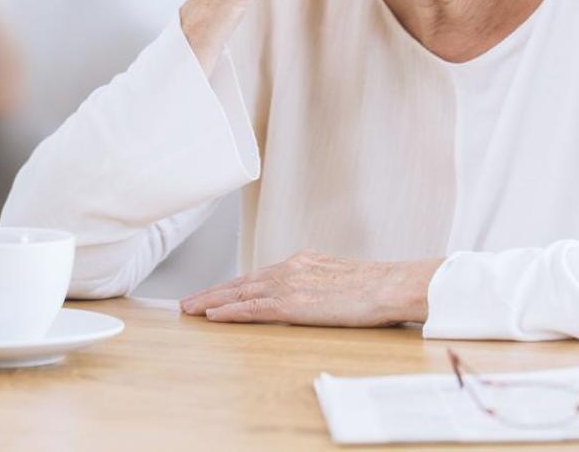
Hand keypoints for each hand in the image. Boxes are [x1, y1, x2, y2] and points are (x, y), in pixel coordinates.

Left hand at [179, 249, 441, 327]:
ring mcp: (291, 283)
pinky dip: (230, 311)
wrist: (391, 285)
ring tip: (189, 310)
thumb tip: (314, 295)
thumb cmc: (376, 286)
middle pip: (242, 281)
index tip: (215, 294)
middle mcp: (291, 268)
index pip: (259, 276)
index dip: (234, 286)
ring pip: (241, 293)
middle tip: (188, 302)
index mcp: (303, 262)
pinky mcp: (294, 302)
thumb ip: (320, 282)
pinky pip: (254, 308)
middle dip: (213, 292)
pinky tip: (213, 316)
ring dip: (212, 301)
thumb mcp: (341, 277)